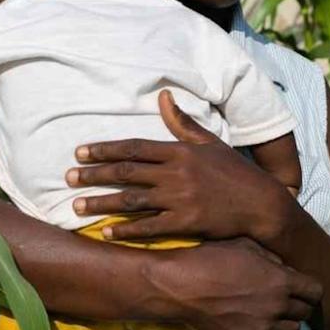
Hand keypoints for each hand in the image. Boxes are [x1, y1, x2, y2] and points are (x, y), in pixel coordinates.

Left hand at [68, 90, 286, 242]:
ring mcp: (180, 199)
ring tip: (76, 207)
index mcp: (178, 151)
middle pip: (126, 173)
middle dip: (93, 175)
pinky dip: (126, 230)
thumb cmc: (234, 171)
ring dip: (101, 203)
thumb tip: (162, 96)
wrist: (262, 204)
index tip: (79, 152)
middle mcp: (176, 173)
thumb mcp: (209, 142)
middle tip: (67, 178)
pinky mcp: (187, 223)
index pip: (133, 148)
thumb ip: (182, 122)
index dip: (104, 150)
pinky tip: (105, 232)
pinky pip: (149, 227)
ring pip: (132, 200)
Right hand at [153, 238, 320, 329]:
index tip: (297, 287)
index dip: (308, 288)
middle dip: (297, 305)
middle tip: (281, 301)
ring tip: (271, 317)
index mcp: (280, 279)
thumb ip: (271, 258)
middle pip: (305, 312)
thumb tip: (285, 268)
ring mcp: (264, 327)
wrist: (180, 285)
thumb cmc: (209, 259)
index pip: (316, 291)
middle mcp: (277, 305)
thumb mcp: (244, 246)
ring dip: (286, 324)